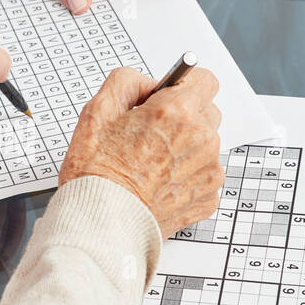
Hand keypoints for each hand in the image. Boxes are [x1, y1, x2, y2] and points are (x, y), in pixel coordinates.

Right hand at [59, 67, 223, 236]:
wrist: (102, 225)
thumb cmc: (96, 175)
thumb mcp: (96, 111)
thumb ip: (126, 81)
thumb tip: (148, 82)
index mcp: (175, 113)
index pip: (205, 80)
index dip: (183, 85)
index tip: (169, 96)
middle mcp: (200, 139)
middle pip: (207, 112)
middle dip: (184, 117)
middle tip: (152, 133)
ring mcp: (208, 171)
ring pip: (206, 145)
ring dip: (186, 147)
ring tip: (152, 164)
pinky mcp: (208, 197)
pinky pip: (204, 174)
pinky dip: (186, 176)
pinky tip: (159, 183)